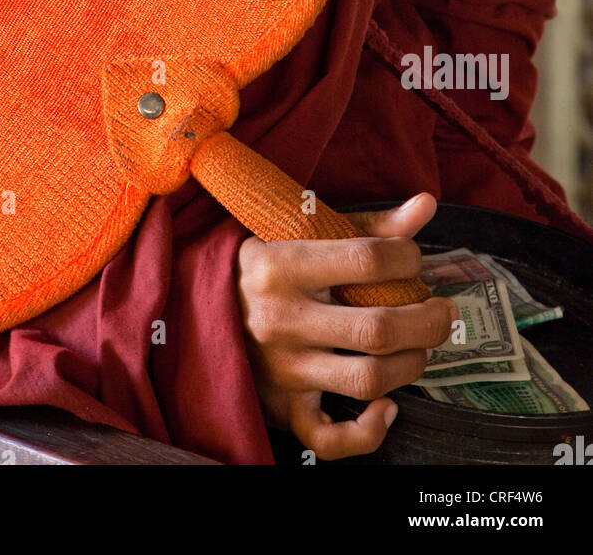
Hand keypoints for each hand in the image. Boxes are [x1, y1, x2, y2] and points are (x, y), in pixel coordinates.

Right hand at [234, 192, 457, 460]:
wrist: (202, 303)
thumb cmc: (269, 263)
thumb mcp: (305, 234)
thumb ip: (369, 225)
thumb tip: (426, 205)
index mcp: (282, 265)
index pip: (366, 259)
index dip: (407, 258)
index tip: (414, 260)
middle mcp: (281, 319)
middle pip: (377, 328)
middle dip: (427, 320)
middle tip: (442, 312)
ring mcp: (281, 368)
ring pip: (366, 380)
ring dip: (411, 365)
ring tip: (420, 347)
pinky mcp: (281, 407)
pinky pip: (329, 439)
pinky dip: (367, 433)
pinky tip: (388, 408)